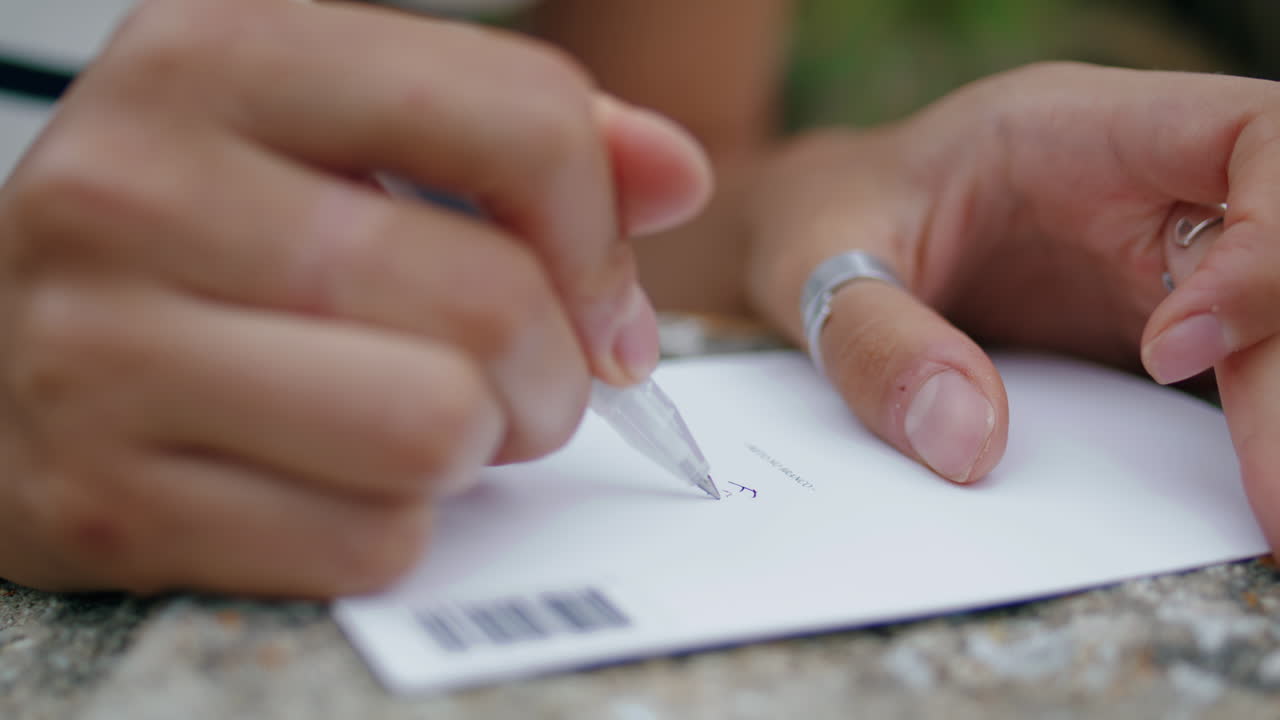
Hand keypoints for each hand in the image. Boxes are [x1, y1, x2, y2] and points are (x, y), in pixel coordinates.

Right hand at [0, 0, 708, 594]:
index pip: (521, 120)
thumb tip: (674, 171)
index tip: (595, 292)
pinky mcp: (103, 501)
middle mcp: (138, 187)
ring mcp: (99, 352)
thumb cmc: (194, 239)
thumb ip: (517, 138)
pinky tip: (335, 481)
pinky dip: (393, 526)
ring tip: (429, 425)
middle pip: (492, 302)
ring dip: (473, 448)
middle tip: (518, 380)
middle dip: (549, 369)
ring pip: (435, 428)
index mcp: (218, 56)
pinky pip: (367, 541)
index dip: (600, 232)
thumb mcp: (336, 136)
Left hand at [745, 62, 1279, 548]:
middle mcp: (1138, 188)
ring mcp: (1148, 256)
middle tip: (1272, 502)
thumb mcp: (819, 265)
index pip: (1246, 137)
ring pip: (1267, 318)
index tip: (1173, 352)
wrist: (813, 235)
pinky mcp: (1142, 321)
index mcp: (1073, 131)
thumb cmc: (819, 221)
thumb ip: (875, 338)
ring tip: (1270, 522)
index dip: (1259, 240)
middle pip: (1279, 243)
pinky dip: (1244, 429)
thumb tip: (965, 444)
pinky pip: (1227, 369)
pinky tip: (1243, 498)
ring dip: (1274, 410)